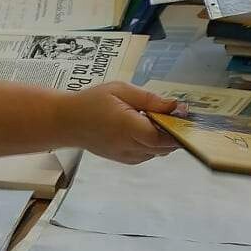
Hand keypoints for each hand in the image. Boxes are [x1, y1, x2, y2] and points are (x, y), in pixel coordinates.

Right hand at [59, 83, 182, 164]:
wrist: (67, 122)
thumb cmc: (92, 102)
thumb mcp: (121, 91)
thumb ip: (150, 99)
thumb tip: (175, 106)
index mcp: (128, 128)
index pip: (162, 137)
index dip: (177, 128)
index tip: (183, 114)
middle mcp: (128, 146)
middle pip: (164, 147)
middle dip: (174, 133)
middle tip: (175, 114)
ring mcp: (127, 156)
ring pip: (158, 152)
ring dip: (164, 139)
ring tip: (156, 119)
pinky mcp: (124, 160)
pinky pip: (148, 155)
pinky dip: (153, 144)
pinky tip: (145, 129)